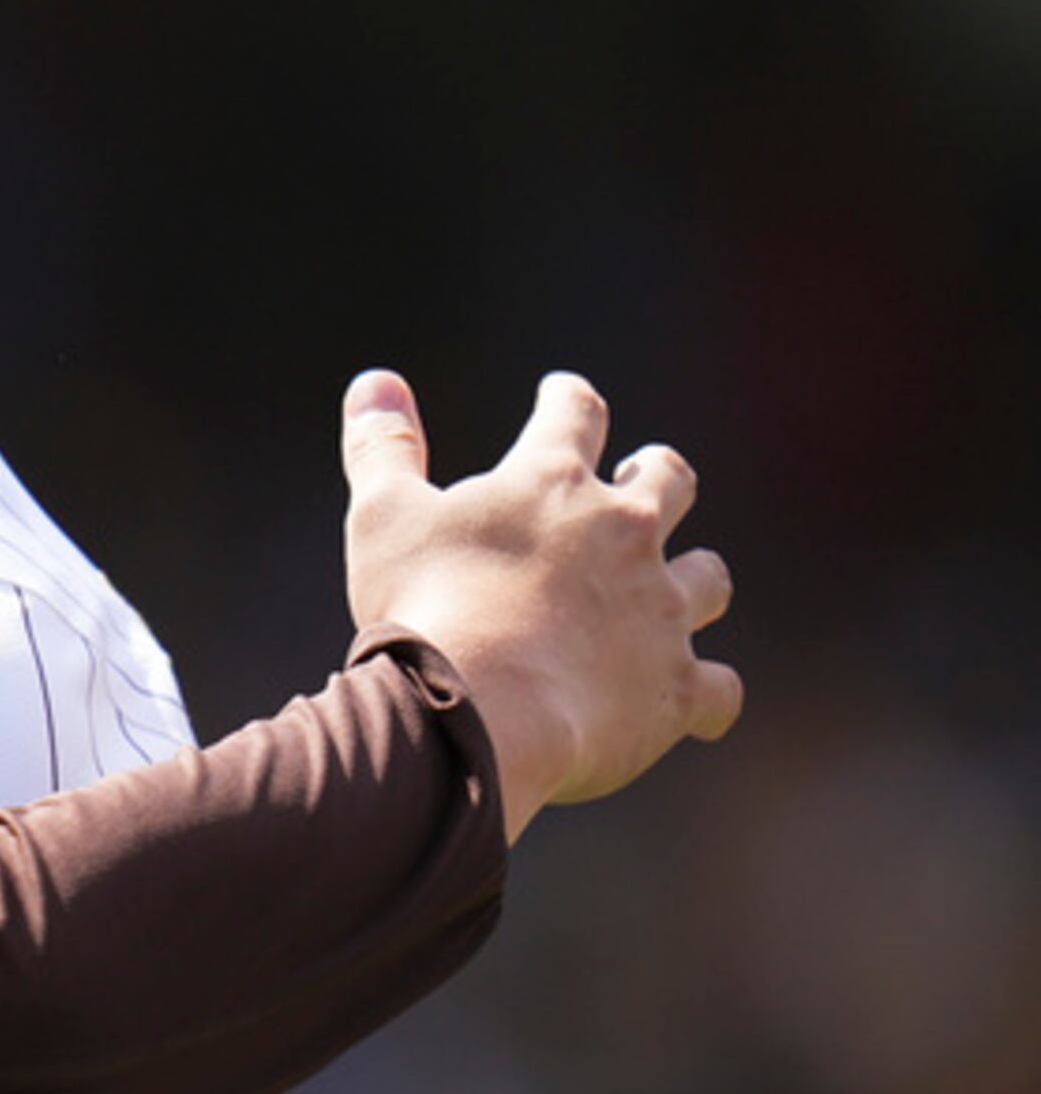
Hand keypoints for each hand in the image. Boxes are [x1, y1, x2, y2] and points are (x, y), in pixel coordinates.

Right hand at [339, 368, 739, 835]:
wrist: (476, 711)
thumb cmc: (423, 608)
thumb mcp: (384, 517)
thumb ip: (382, 447)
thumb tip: (376, 381)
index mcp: (552, 483)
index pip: (574, 414)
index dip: (567, 400)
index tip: (560, 395)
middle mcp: (625, 534)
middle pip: (669, 480)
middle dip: (656, 476)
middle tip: (641, 481)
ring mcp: (660, 610)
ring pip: (709, 579)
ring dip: (695, 579)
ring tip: (681, 588)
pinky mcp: (675, 685)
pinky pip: (718, 689)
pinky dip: (707, 694)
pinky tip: (699, 700)